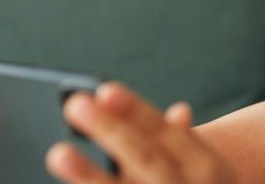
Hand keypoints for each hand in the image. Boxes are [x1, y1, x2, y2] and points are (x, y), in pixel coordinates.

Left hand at [47, 82, 236, 183]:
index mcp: (206, 168)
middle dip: (112, 133)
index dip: (137, 111)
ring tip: (59, 153)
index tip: (105, 89)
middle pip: (146, 159)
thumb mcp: (203, 166)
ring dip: (91, 176)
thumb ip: (182, 140)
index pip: (166, 132)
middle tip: (75, 105)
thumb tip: (179, 111)